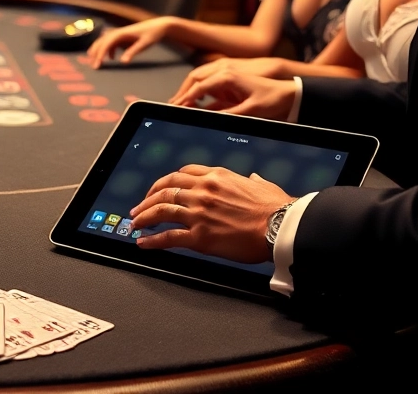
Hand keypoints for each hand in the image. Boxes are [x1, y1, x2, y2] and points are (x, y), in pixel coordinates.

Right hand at [86, 17, 172, 68]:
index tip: (97, 65)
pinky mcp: (124, 36)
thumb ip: (133, 52)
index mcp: (122, 33)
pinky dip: (108, 50)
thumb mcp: (144, 44)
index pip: (106, 43)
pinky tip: (111, 59)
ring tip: (94, 60)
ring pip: (104, 41)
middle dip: (95, 53)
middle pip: (102, 41)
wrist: (159, 26)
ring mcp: (121, 33)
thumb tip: (122, 62)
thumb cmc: (153, 34)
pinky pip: (111, 42)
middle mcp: (118, 32)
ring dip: (98, 50)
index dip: (100, 54)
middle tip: (92, 65)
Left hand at [129, 165, 291, 263]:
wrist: (281, 226)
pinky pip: (168, 237)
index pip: (181, 174)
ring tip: (135, 224)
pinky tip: (144, 243)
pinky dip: (152, 240)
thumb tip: (254, 179)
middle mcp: (203, 191)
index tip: (158, 189)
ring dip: (144, 217)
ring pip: (161, 210)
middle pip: (165, 190)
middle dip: (147, 199)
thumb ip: (252, 181)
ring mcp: (199, 213)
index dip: (164, 182)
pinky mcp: (199, 236)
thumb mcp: (262, 185)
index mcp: (216, 176)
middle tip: (139, 208)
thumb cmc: (276, 208)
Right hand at [170, 57, 286, 103]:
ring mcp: (227, 75)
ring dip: (191, 92)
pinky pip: (211, 86)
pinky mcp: (231, 81)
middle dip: (182, 92)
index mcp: (227, 75)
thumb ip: (227, 114)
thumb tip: (207, 119)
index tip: (176, 108)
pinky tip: (198, 105)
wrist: (289, 93)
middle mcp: (225, 71)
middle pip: (195, 79)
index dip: (185, 98)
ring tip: (181, 106)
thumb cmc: (272, 99)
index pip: (198, 86)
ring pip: (201, 81)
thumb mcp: (250, 110)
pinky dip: (202, 94)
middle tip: (173, 106)